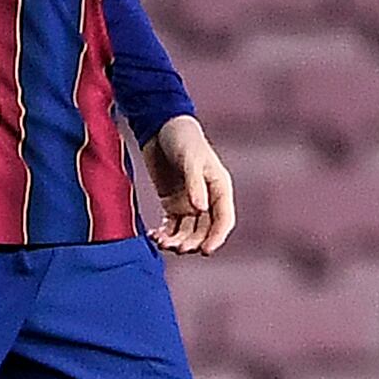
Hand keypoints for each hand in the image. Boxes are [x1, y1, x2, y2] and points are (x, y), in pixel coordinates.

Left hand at [144, 115, 233, 255]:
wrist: (160, 127)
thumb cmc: (182, 138)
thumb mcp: (190, 159)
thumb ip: (195, 183)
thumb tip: (200, 209)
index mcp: (220, 187)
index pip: (224, 219)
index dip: (217, 237)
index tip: (205, 251)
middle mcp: (207, 198)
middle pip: (204, 230)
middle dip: (192, 242)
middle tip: (176, 247)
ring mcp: (189, 202)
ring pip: (187, 232)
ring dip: (177, 241)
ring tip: (161, 241)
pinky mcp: (172, 203)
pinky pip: (171, 226)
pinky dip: (164, 234)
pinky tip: (154, 236)